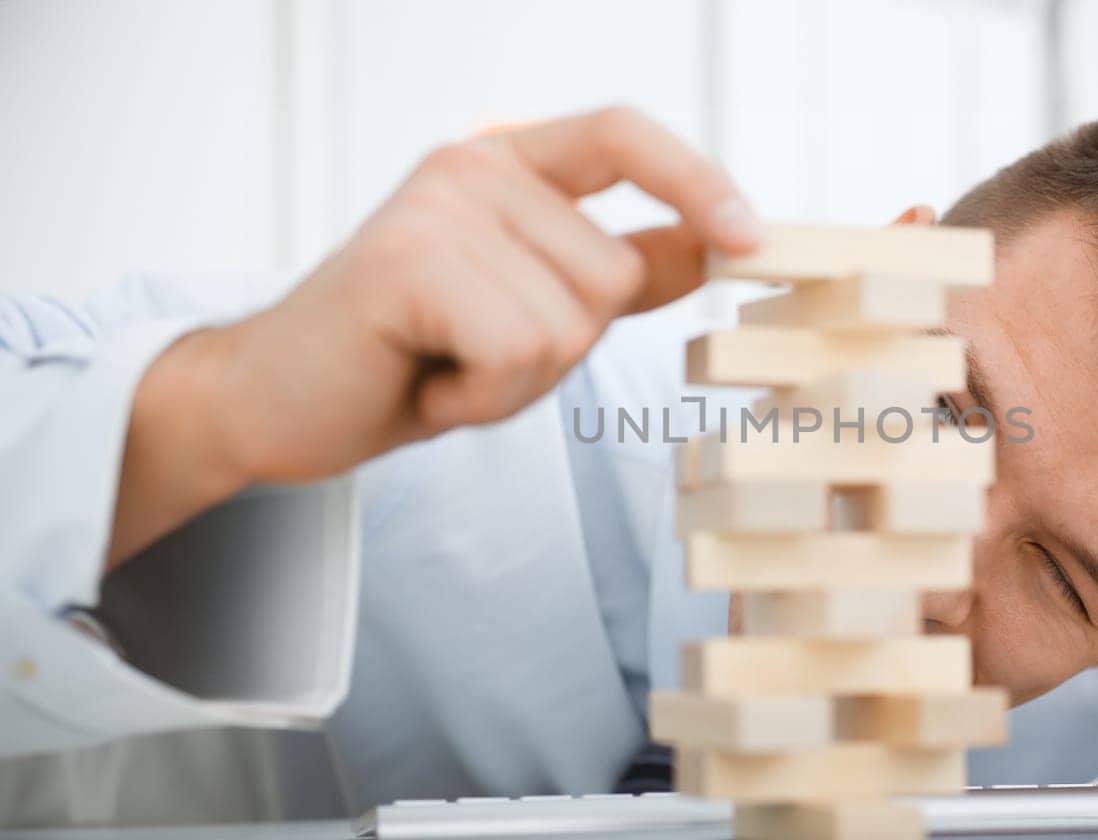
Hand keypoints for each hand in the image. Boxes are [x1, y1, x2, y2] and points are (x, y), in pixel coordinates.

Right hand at [113, 106, 758, 560]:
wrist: (276, 403)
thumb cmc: (408, 357)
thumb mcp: (529, 307)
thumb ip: (618, 268)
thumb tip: (718, 243)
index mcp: (504, 164)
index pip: (623, 134)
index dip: (696, 179)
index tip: (751, 238)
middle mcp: (472, 168)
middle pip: (611, 276)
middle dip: (561, 352)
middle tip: (475, 357)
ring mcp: (438, 207)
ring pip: (572, 325)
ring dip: (517, 381)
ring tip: (445, 367)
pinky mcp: (408, 260)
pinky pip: (520, 350)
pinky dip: (482, 398)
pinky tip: (424, 384)